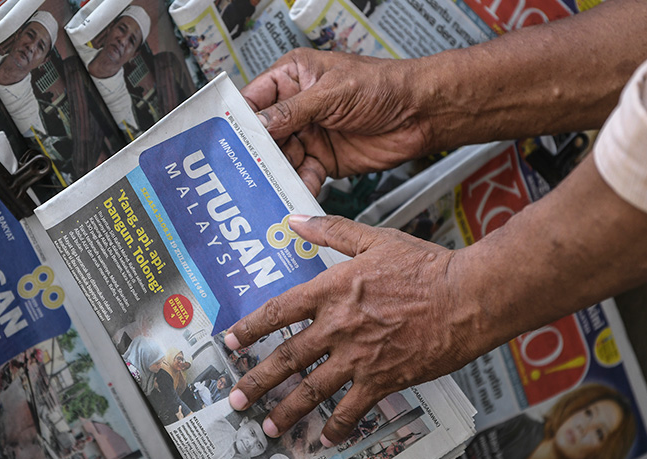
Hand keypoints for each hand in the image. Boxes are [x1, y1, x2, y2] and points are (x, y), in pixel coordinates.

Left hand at [223, 215, 478, 444]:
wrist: (467, 297)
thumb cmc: (426, 266)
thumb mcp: (374, 239)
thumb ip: (330, 231)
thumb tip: (294, 219)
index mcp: (331, 291)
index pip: (278, 312)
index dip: (249, 328)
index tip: (230, 342)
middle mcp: (337, 327)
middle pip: (286, 359)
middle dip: (257, 382)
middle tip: (236, 401)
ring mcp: (358, 358)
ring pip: (312, 390)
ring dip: (287, 411)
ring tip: (269, 427)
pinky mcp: (383, 380)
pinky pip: (352, 409)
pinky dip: (337, 427)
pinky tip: (324, 439)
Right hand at [241, 48, 437, 194]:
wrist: (421, 113)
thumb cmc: (385, 86)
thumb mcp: (333, 93)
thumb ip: (293, 111)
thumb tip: (258, 124)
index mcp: (294, 77)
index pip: (255, 99)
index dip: (239, 120)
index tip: (225, 140)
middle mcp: (298, 107)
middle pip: (264, 135)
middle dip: (255, 154)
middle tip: (243, 172)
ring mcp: (311, 135)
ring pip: (282, 159)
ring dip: (275, 174)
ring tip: (266, 188)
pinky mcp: (325, 160)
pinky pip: (303, 175)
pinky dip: (298, 186)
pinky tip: (293, 193)